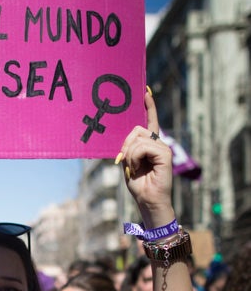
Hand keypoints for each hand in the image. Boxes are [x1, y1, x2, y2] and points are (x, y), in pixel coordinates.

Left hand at [117, 91, 173, 228]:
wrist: (148, 201)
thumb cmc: (139, 184)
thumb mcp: (129, 163)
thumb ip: (129, 148)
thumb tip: (128, 138)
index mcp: (150, 144)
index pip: (150, 122)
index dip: (148, 106)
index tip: (145, 90)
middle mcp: (158, 143)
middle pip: (136, 130)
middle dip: (126, 146)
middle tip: (126, 162)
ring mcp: (163, 148)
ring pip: (138, 140)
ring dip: (130, 155)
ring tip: (135, 168)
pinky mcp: (165, 154)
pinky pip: (143, 147)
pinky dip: (136, 158)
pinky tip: (139, 167)